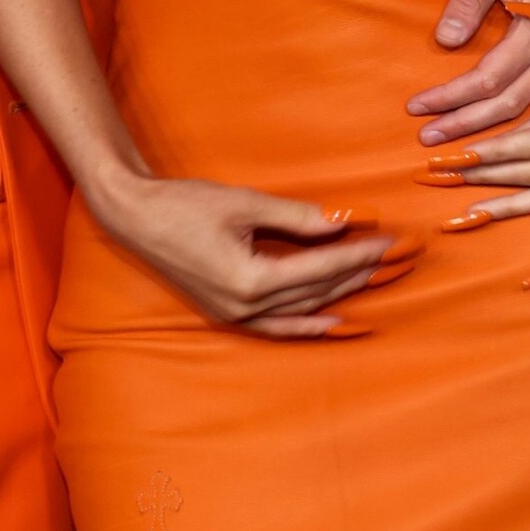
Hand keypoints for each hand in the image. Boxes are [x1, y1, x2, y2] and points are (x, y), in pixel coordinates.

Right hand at [89, 172, 417, 337]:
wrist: (134, 217)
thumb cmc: (183, 204)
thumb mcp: (243, 203)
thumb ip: (295, 217)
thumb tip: (341, 221)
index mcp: (250, 279)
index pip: (320, 266)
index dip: (358, 252)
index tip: (390, 240)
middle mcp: (245, 306)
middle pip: (317, 290)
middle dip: (359, 272)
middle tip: (395, 257)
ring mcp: (235, 315)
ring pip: (303, 308)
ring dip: (341, 293)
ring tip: (374, 278)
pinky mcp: (227, 314)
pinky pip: (277, 327)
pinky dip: (307, 326)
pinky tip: (334, 322)